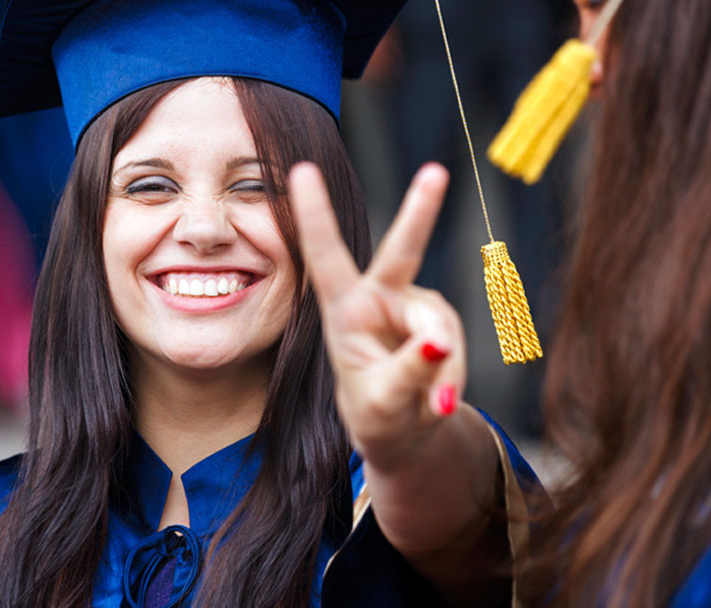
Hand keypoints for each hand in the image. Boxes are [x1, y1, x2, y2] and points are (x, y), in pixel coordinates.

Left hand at [289, 162, 465, 470]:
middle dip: (420, 213)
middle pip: (402, 253)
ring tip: (431, 403)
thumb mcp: (381, 403)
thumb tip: (437, 343)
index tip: (300, 169)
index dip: (314, 214)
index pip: (326, 257)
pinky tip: (438, 399)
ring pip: (440, 329)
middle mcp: (379, 299)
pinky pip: (455, 346)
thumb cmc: (377, 413)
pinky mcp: (440, 321)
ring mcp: (413, 308)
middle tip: (435, 173)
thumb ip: (407, 373)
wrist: (402, 431)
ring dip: (443, 368)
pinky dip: (451, 376)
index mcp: (344, 310)